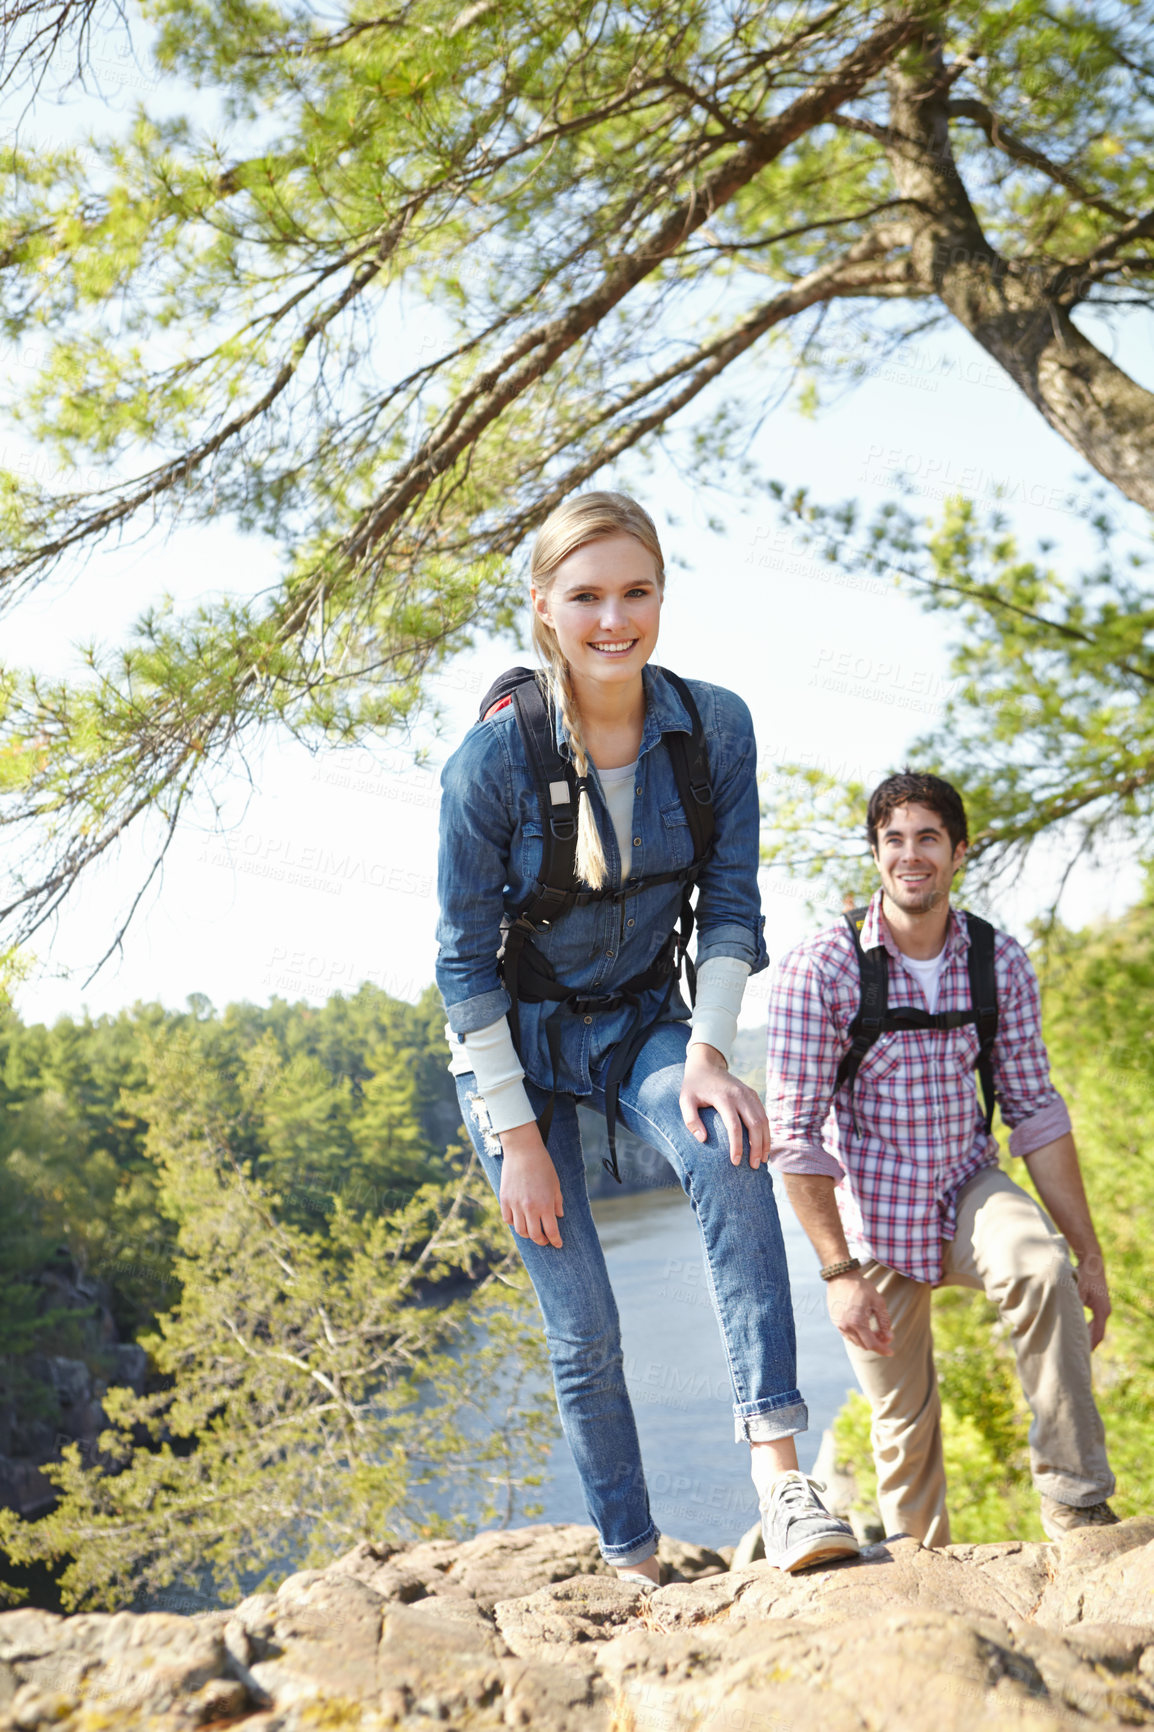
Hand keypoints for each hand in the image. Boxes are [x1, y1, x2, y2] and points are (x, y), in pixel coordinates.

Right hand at [497, 1122, 563, 1248]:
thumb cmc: (543, 1165)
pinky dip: (514, 1223)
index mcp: (545, 1205)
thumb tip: (559, 1216)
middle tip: (545, 1240)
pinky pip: (508, 1219)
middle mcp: (530, 1208)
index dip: (555, 1240)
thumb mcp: (555, 1183)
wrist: (523, 1150)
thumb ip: (557, 1202)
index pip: (551, 1231)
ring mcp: (515, 1205)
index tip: (558, 1244)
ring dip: (528, 1234)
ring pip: (520, 1230)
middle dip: (542, 1241)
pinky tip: (519, 1220)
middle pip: (535, 1235)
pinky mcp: (504, 1200)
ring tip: (532, 1231)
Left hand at [680, 1044, 769, 1167]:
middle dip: (757, 1147)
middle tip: (754, 1166)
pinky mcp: (753, 1094)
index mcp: (724, 1097)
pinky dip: (766, 1132)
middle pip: (755, 1125)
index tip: (735, 1162)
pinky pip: (764, 1115)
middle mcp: (740, 1095)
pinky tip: (764, 1146)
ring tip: (762, 1160)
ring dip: (765, 1141)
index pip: (734, 1126)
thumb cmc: (694, 1086)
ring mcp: (749, 1094)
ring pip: (764, 1120)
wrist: (706, 1064)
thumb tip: (702, 1139)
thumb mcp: (685, 1100)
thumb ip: (690, 1120)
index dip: (737, 1146)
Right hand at [827, 1271, 893, 1355]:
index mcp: (857, 1322)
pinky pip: (848, 1335)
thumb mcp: (878, 1302)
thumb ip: (884, 1321)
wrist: (841, 1277)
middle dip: (876, 1343)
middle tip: (885, 1336)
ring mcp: (839, 1325)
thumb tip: (889, 1337)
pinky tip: (864, 1326)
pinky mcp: (835, 1321)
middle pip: (864, 1345)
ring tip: (875, 1330)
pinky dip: (858, 1335)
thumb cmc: (861, 1287)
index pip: (872, 1344)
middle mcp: (846, 1326)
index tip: (891, 1352)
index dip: (883, 1349)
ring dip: (867, 1340)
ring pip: (856, 1341)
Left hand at [1075, 1249, 1110, 1348]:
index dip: (1089, 1345)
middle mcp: (1105, 1311)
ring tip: (1074, 1346)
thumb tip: (1065, 1317)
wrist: (1092, 1261)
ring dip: (1087, 1336)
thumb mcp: (1077, 1289)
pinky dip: (1087, 1328)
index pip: (1097, 1334)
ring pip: (1096, 1328)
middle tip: (1074, 1354)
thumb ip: (1073, 1303)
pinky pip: (1094, 1321)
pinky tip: (1076, 1332)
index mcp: (1101, 1310)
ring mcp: (1103, 1308)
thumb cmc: (1083, 1274)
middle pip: (1097, 1334)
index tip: (1080, 1354)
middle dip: (1087, 1344)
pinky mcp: (1098, 1305)